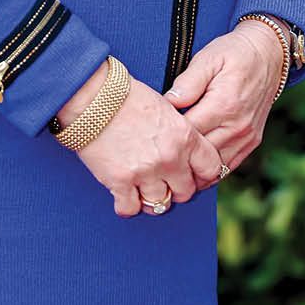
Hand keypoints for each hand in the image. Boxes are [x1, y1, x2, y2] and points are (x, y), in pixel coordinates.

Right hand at [59, 62, 226, 217]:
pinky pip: (130, 208)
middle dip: (175, 188)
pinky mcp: (120, 181)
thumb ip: (179, 133)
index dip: (201, 174)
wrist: (93, 96)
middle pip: (185, 192)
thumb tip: (185, 152)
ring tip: (141, 188)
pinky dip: (126, 204)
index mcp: (184, 136)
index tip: (191, 174)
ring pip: (160, 204)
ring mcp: (145, 172)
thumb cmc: (126, 96)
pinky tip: (122, 194)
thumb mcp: (164, 108)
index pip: (211, 168)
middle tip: (163, 181)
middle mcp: (169, 158)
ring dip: (151, 199)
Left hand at [162, 22, 286, 173]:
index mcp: (224, 105)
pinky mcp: (251, 142)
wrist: (269, 54)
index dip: (167, 135)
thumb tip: (168, 102)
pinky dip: (210, 168)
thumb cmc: (234, 53)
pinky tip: (193, 164)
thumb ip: (187, 82)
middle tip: (155, 152)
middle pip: (199, 155)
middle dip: (177, 156)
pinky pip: (228, 166)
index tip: (151, 132)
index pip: (187, 133)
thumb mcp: (208, 58)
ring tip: (171, 164)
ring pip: (214, 167)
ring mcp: (246, 137)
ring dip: (193, 168)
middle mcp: (237, 126)